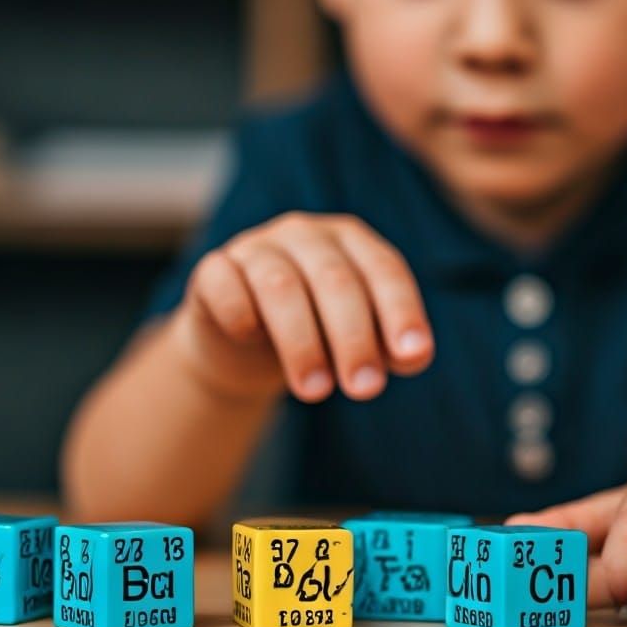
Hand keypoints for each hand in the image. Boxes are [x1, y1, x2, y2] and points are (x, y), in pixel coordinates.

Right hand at [170, 212, 433, 402]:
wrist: (242, 346)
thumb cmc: (315, 336)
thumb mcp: (356, 341)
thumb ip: (388, 346)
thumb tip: (414, 357)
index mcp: (350, 241)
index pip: (384, 269)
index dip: (401, 311)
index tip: (413, 356)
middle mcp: (305, 234)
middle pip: (335, 279)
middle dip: (354, 338)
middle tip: (364, 390)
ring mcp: (255, 247)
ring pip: (280, 286)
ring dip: (302, 342)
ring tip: (316, 392)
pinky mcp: (213, 269)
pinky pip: (224, 284)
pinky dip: (240, 314)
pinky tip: (250, 341)